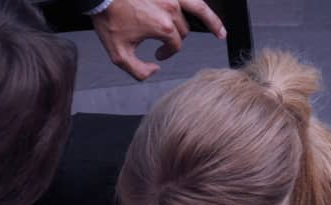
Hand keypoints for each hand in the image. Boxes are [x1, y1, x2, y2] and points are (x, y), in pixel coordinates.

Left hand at [91, 0, 224, 80]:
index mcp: (163, 27)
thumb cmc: (109, 19)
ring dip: (206, 23)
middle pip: (183, 30)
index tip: (157, 55)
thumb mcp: (118, 55)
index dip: (167, 53)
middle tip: (162, 45)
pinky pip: (193, 0)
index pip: (175, 46)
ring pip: (194, 12)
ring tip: (221, 33)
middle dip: (175, 40)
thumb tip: (154, 70)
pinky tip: (213, 20)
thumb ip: (138, 71)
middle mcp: (171, 10)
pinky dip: (204, 10)